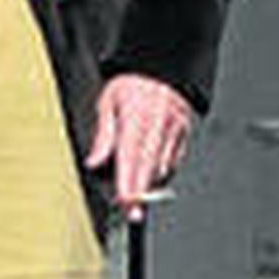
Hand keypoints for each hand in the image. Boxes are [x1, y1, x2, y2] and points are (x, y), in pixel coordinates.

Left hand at [86, 73, 194, 221]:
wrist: (163, 64)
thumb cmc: (133, 82)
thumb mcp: (108, 101)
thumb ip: (103, 135)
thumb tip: (94, 162)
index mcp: (136, 118)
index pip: (131, 159)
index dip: (128, 184)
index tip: (124, 202)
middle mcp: (157, 126)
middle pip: (149, 168)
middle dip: (140, 194)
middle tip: (133, 214)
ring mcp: (174, 130)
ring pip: (164, 167)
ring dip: (151, 184)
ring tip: (138, 195)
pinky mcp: (184, 133)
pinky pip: (175, 160)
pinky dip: (164, 171)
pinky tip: (152, 176)